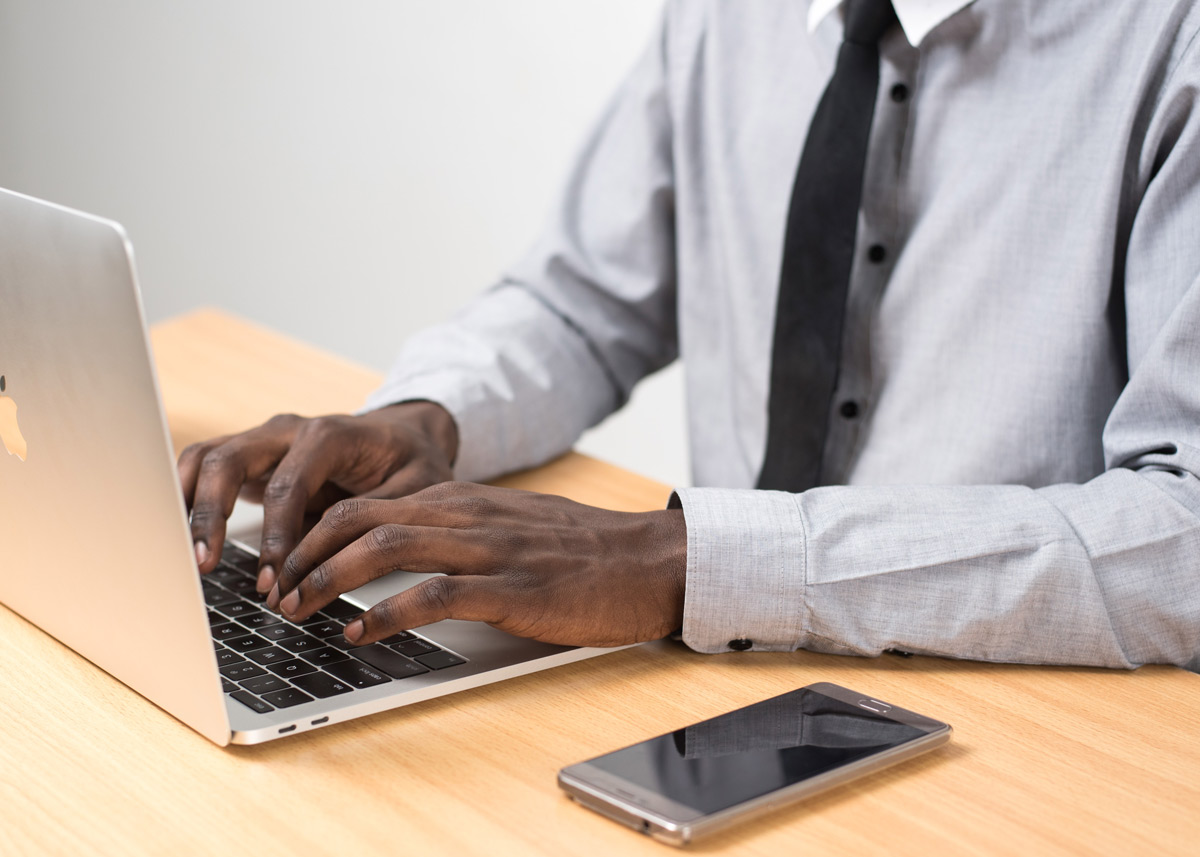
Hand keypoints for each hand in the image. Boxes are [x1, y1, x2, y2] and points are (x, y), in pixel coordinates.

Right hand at [178, 402, 457, 591]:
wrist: (404, 435)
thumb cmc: (411, 462)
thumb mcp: (414, 489)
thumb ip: (376, 518)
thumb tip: (336, 561)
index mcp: (329, 434)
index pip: (288, 484)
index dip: (276, 535)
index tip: (272, 578)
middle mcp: (287, 430)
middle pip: (230, 460)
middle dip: (212, 514)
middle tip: (203, 565)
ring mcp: (263, 440)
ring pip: (205, 459)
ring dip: (188, 505)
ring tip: (181, 555)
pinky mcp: (250, 458)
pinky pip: (204, 469)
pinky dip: (185, 498)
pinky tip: (177, 537)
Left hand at [268, 482, 687, 647]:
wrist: (649, 559)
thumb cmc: (583, 550)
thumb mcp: (512, 525)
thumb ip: (461, 529)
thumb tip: (406, 548)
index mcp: (464, 500)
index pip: (366, 503)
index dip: (313, 533)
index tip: (285, 566)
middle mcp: (467, 515)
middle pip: (360, 517)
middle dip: (303, 553)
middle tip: (274, 591)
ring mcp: (489, 550)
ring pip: (386, 546)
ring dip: (328, 578)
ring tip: (297, 609)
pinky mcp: (512, 589)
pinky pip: (434, 593)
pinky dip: (385, 612)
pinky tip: (359, 632)